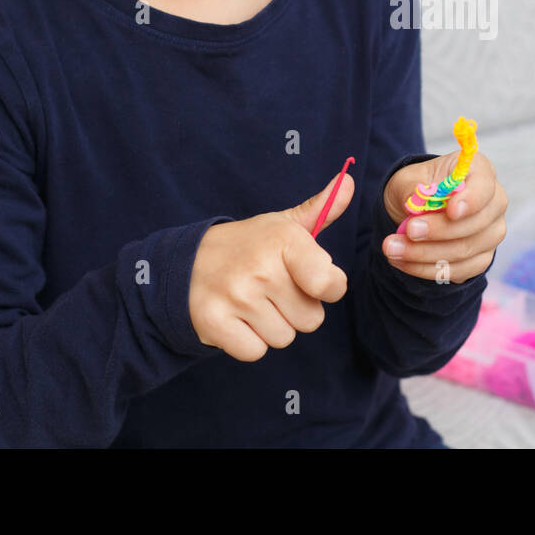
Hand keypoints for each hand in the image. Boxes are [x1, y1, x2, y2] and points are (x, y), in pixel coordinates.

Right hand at [188, 171, 352, 361]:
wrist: (185, 264)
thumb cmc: (247, 246)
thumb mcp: (282, 225)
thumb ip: (321, 209)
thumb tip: (349, 183)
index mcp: (284, 240)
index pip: (332, 285)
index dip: (327, 287)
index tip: (309, 278)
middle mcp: (261, 267)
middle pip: (311, 319)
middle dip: (296, 309)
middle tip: (271, 290)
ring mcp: (237, 296)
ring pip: (284, 338)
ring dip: (272, 326)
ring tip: (252, 302)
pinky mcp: (215, 323)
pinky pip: (256, 351)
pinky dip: (248, 341)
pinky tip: (237, 318)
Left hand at [381, 151, 507, 283]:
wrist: (416, 210)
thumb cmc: (417, 187)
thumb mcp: (408, 180)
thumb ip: (413, 189)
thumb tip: (415, 203)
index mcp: (480, 171)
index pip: (484, 187)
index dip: (471, 201)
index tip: (451, 211)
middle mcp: (494, 202)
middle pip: (476, 223)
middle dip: (438, 231)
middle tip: (408, 231)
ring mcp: (491, 233)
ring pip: (464, 250)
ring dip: (425, 254)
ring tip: (393, 249)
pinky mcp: (482, 258)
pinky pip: (459, 270)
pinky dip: (428, 269)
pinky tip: (404, 261)